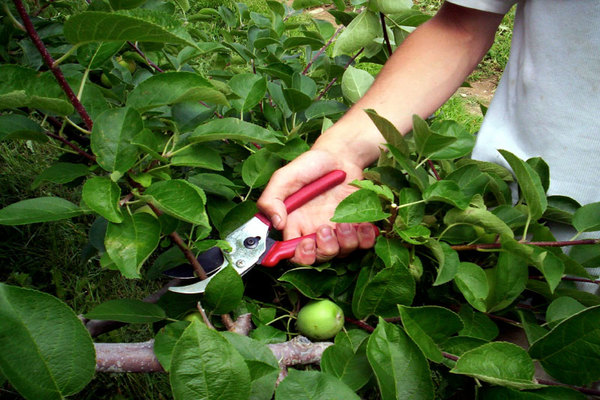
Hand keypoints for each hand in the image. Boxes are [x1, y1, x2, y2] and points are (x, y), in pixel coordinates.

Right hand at [257, 149, 376, 263]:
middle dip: (324, 250)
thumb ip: (271, 199)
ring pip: (343, 252)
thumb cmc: (311, 165)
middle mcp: (316, 230)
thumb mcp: (285, 177)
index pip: (294, 253)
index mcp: (296, 224)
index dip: (300, 256)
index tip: (306, 243)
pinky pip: (364, 244)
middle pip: (320, 258)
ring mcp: (338, 230)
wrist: (340, 155)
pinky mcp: (359, 225)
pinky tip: (363, 224)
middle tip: (325, 229)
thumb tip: (276, 224)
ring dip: (345, 242)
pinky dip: (366, 238)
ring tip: (344, 222)